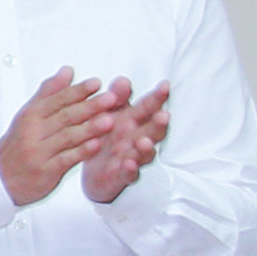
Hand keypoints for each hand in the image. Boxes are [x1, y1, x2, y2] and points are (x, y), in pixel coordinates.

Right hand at [0, 67, 124, 209]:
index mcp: (31, 116)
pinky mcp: (45, 171)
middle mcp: (33, 132)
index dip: (77, 91)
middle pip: (64, 117)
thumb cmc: (20, 143)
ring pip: (67, 137)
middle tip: (110, 98)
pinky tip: (96, 146)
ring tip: (108, 120)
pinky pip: (65, 160)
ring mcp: (39, 152)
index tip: (96, 83)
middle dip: (89, 107)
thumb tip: (67, 71)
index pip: (57, 100)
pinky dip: (81, 152)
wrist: (1, 176)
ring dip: (89, 128)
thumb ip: (50, 92)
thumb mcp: (29, 114)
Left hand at [79, 80, 171, 206]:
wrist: (92, 171)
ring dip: (146, 148)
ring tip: (144, 141)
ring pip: (144, 154)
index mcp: (133, 121)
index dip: (157, 97)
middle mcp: (137, 139)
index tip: (164, 85)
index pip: (148, 108)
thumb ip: (116, 98)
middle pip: (153, 131)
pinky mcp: (122, 176)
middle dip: (159, 124)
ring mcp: (133, 158)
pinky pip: (128, 174)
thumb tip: (123, 80)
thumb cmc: (105, 135)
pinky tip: (128, 164)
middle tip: (164, 115)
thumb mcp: (108, 113)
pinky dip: (130, 169)